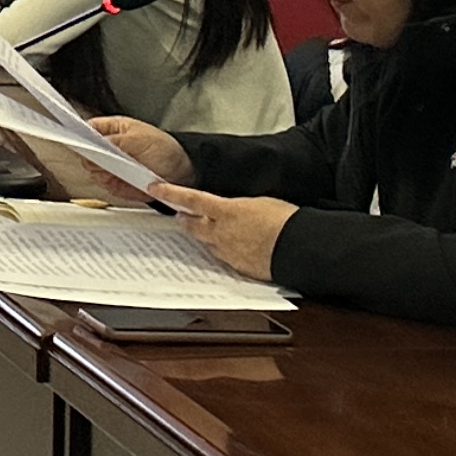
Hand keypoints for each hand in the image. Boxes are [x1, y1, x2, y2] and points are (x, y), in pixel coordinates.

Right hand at [86, 117, 192, 186]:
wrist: (183, 171)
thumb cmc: (165, 149)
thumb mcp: (138, 139)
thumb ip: (113, 142)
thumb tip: (92, 146)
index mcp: (110, 129)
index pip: (85, 130)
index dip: (79, 136)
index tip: (79, 143)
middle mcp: (107, 148)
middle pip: (85, 154)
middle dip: (96, 159)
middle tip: (109, 161)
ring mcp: (110, 166)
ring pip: (94, 172)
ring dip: (107, 174)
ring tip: (125, 171)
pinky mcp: (116, 183)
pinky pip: (107, 186)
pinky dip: (116, 186)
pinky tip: (129, 181)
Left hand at [153, 182, 293, 282]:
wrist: (299, 246)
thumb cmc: (285, 220)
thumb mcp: (259, 202)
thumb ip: (237, 206)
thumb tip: (231, 208)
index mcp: (226, 211)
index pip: (191, 199)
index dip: (171, 193)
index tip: (155, 187)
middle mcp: (222, 232)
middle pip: (193, 225)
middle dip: (185, 220)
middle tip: (180, 215)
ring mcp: (228, 251)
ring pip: (207, 243)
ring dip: (205, 236)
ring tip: (210, 232)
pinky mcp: (238, 267)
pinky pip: (224, 258)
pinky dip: (224, 252)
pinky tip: (234, 249)